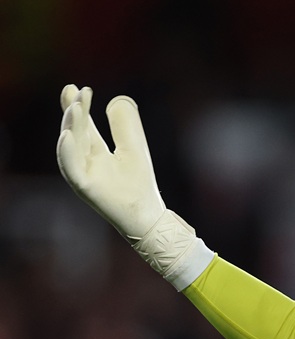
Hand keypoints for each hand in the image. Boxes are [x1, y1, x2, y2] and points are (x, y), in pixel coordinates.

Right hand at [56, 85, 212, 289]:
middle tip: (74, 90)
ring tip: (74, 105)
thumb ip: (125, 126)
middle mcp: (85, 162)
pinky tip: (67, 134)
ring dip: (70, 126)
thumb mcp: (134, 148)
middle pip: (75, 133)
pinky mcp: (85, 188)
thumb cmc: (139, 185)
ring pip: (70, 147)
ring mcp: (83, 175)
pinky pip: (71, 169)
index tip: (79, 88)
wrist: (148, 216)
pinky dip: (67, 152)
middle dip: (73, 112)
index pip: (84, 126)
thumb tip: (116, 100)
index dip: (80, 108)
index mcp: (95, 152)